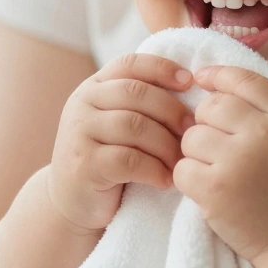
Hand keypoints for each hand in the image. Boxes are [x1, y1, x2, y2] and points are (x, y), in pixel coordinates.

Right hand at [47, 53, 195, 233]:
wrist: (73, 204)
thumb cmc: (109, 160)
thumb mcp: (119, 124)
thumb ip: (141, 104)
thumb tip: (191, 88)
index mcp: (94, 87)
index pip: (129, 64)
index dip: (162, 68)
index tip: (190, 81)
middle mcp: (82, 103)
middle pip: (136, 93)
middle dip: (171, 110)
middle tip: (193, 130)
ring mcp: (79, 133)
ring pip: (134, 126)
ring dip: (166, 144)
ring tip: (181, 160)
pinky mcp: (84, 164)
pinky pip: (128, 159)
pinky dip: (154, 170)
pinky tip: (165, 180)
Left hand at [173, 66, 267, 261]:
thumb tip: (219, 85)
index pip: (246, 81)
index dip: (219, 75)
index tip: (201, 79)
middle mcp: (265, 134)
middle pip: (212, 107)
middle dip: (206, 125)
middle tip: (217, 150)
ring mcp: (239, 161)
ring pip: (192, 137)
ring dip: (195, 154)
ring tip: (215, 172)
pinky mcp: (216, 189)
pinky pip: (182, 168)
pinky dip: (189, 180)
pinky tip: (207, 190)